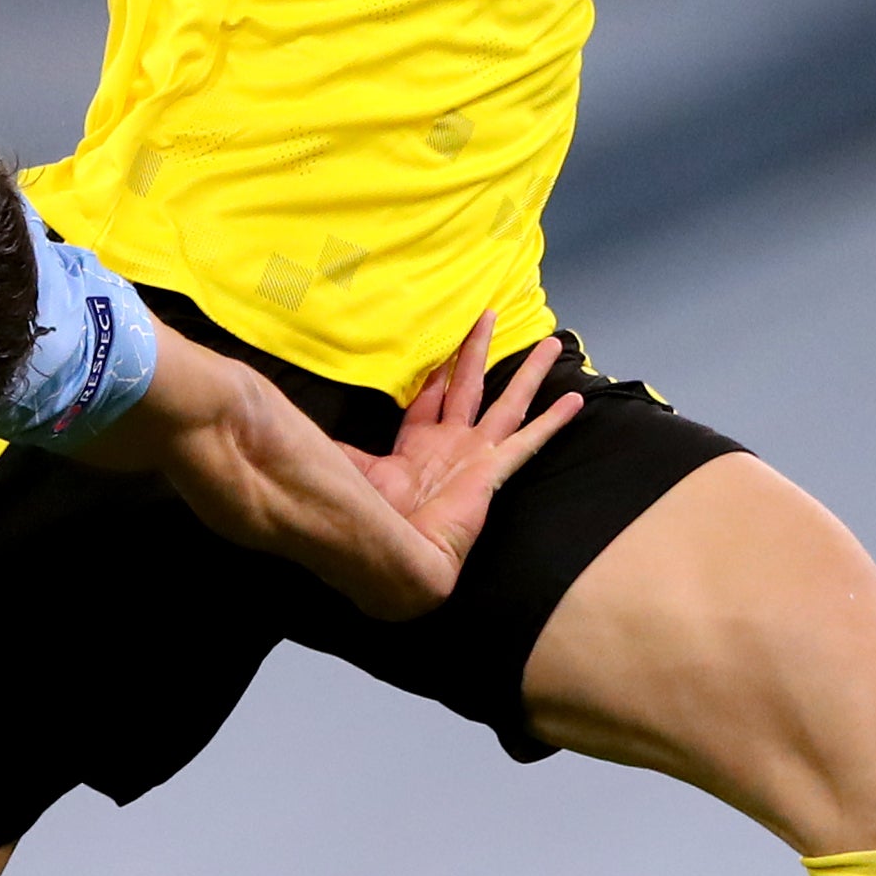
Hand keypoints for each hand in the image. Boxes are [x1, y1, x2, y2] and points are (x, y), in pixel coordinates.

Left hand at [352, 314, 584, 594]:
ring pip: (508, 403)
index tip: (442, 339)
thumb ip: (339, 449)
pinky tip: (575, 401)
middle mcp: (451, 447)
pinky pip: (529, 441)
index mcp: (418, 448)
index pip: (430, 396)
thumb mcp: (352, 471)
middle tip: (491, 314)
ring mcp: (476, 458)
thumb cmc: (372, 521)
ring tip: (552, 343)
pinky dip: (552, 421)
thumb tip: (300, 428)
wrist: (396, 561)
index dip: (436, 368)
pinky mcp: (493, 471)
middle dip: (480, 350)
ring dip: (528, 373)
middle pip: (470, 385)